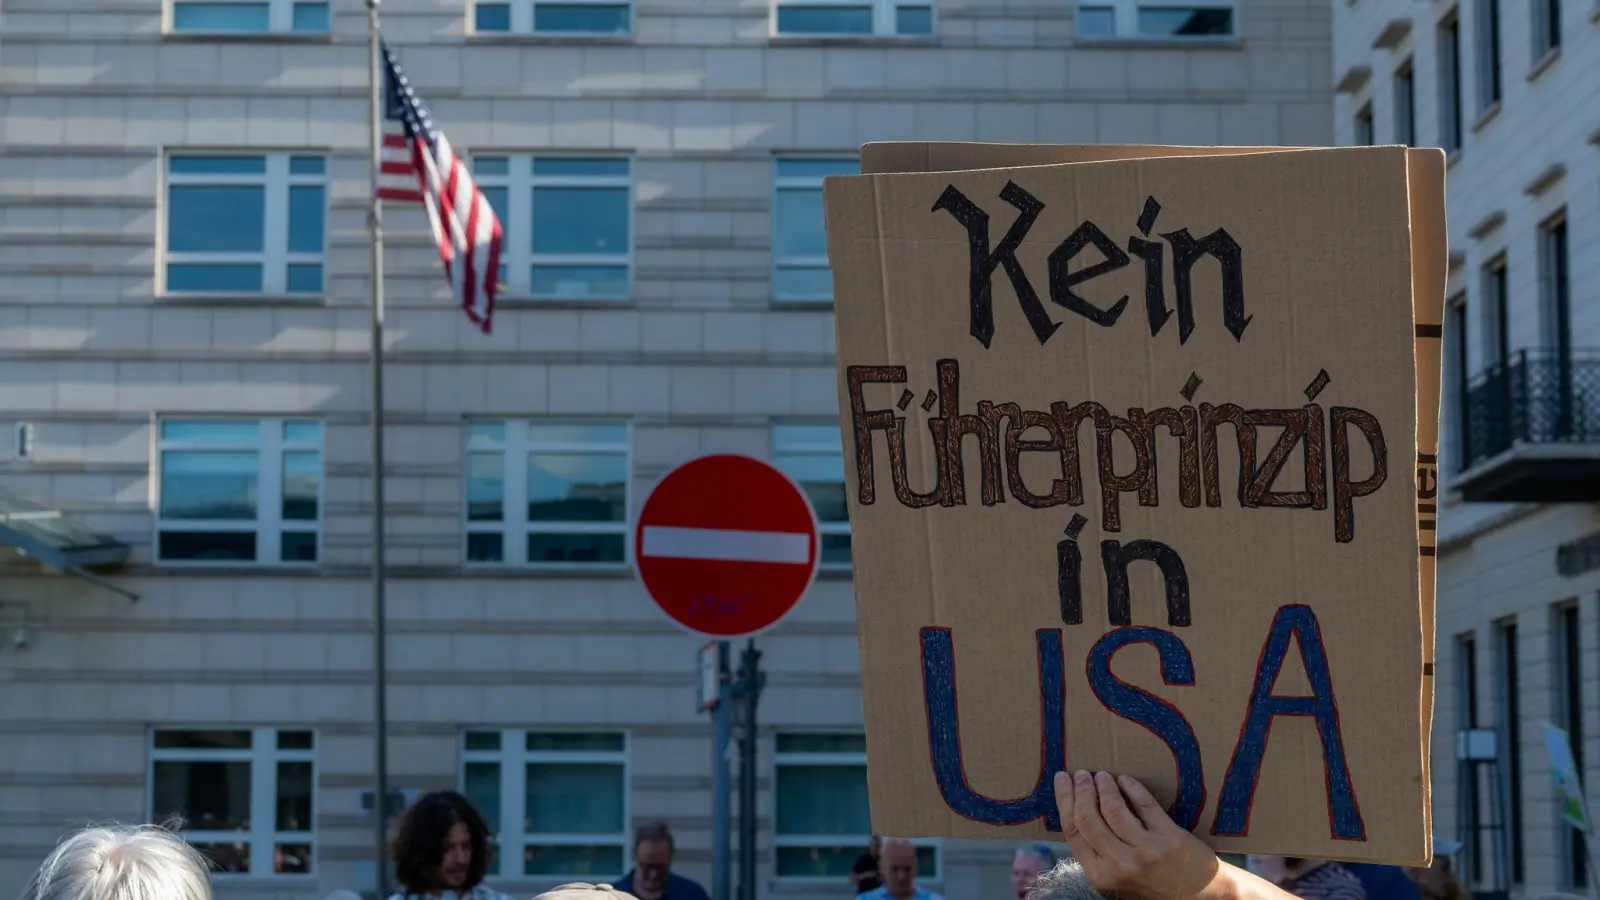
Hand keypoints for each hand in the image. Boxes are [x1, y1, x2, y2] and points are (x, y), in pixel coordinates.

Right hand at [1053, 771, 1219, 899]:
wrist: (1201, 895)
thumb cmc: (1155, 883)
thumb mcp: (1118, 876)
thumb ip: (1098, 851)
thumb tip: (1077, 809)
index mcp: (1101, 876)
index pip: (1073, 832)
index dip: (1064, 801)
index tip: (1062, 780)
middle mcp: (1120, 865)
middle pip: (1088, 818)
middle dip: (1081, 790)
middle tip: (1082, 774)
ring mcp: (1145, 852)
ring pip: (1113, 809)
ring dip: (1104, 786)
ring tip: (1102, 775)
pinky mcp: (1168, 838)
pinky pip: (1144, 804)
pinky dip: (1131, 787)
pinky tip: (1126, 779)